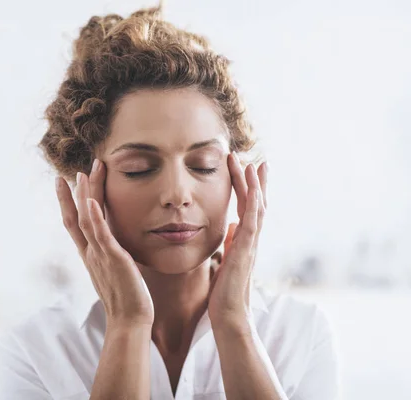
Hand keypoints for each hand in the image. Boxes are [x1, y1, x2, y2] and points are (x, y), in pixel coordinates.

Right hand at [55, 159, 153, 326]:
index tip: (65, 183)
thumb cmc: (127, 298)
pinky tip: (92, 201)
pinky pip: (102, 235)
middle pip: (76, 218)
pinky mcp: (114, 260)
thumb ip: (114, 254)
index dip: (68, 203)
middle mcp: (91, 253)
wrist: (129, 321)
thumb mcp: (117, 270)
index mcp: (91, 255)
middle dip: (73, 194)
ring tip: (83, 174)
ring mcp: (100, 256)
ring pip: (86, 221)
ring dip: (84, 196)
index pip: (74, 224)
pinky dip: (95, 217)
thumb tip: (120, 244)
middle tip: (71, 172)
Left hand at [208, 153, 267, 327]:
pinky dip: (255, 202)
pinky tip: (255, 186)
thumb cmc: (225, 291)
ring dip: (256, 185)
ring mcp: (251, 243)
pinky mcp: (246, 249)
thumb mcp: (226, 260)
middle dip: (258, 181)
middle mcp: (251, 239)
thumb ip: (231, 242)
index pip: (249, 210)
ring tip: (254, 163)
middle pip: (258, 204)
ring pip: (257, 207)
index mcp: (244, 241)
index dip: (250, 190)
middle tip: (259, 160)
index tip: (250, 171)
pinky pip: (253, 220)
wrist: (229, 314)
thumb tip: (231, 226)